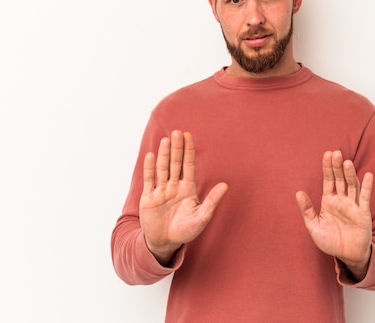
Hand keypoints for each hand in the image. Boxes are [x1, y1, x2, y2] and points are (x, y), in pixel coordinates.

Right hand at [140, 130, 227, 264]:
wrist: (166, 243)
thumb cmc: (186, 230)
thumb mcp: (202, 217)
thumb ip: (212, 201)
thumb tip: (225, 185)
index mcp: (188, 189)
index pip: (189, 166)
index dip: (189, 151)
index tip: (188, 136)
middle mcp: (174, 186)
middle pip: (175, 163)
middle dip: (176, 148)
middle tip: (177, 132)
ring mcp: (161, 191)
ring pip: (162, 169)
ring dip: (163, 155)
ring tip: (165, 140)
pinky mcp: (149, 198)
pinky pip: (149, 180)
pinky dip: (150, 168)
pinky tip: (151, 155)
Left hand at [296, 150, 372, 279]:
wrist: (347, 255)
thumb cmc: (330, 241)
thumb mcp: (314, 226)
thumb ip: (307, 210)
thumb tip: (298, 192)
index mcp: (329, 201)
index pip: (328, 180)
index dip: (327, 168)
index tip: (326, 154)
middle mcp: (341, 200)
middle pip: (340, 179)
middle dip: (337, 167)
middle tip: (335, 153)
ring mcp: (353, 205)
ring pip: (352, 186)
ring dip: (350, 174)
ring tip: (346, 162)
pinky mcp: (363, 213)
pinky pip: (365, 198)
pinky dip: (366, 187)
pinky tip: (368, 175)